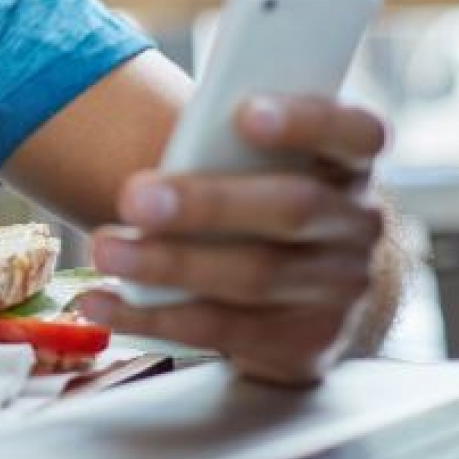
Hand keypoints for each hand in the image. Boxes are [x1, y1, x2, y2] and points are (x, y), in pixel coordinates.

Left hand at [76, 94, 389, 385]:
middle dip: (208, 203)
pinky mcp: (304, 345)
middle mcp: (355, 226)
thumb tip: (167, 151)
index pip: (355, 133)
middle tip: (132, 197)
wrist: (305, 285)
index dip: (306, 121)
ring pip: (254, 276)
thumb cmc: (258, 195)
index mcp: (349, 164)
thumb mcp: (260, 161)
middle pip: (293, 208)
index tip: (244, 113)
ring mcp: (338, 290)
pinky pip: (224, 331)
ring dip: (169, 264)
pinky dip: (153, 317)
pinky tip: (102, 301)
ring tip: (104, 250)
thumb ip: (228, 147)